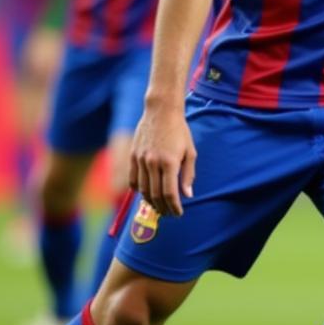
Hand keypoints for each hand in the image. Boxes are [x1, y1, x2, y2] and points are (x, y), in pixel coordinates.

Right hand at [129, 100, 195, 217]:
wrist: (161, 111)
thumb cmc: (179, 131)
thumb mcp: (190, 151)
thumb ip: (188, 174)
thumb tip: (187, 195)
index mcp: (170, 162)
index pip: (169, 194)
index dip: (174, 207)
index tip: (178, 213)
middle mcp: (153, 162)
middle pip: (155, 195)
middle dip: (163, 208)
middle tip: (169, 213)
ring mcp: (141, 159)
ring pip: (143, 190)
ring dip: (150, 202)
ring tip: (158, 207)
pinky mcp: (133, 155)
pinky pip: (133, 179)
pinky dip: (138, 190)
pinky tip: (145, 194)